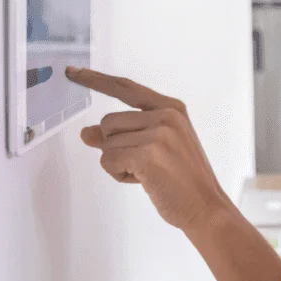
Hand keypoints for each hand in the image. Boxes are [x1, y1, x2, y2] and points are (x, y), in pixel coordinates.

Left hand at [66, 65, 231, 231]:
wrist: (207, 208)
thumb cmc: (182, 180)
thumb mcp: (155, 148)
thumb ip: (121, 136)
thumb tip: (87, 133)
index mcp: (170, 108)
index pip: (125, 87)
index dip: (95, 79)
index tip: (72, 72)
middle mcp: (165, 115)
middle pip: (108, 122)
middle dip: (116, 147)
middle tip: (144, 165)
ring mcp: (158, 133)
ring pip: (106, 143)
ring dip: (117, 163)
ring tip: (147, 174)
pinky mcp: (148, 154)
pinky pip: (108, 160)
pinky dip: (118, 174)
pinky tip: (144, 181)